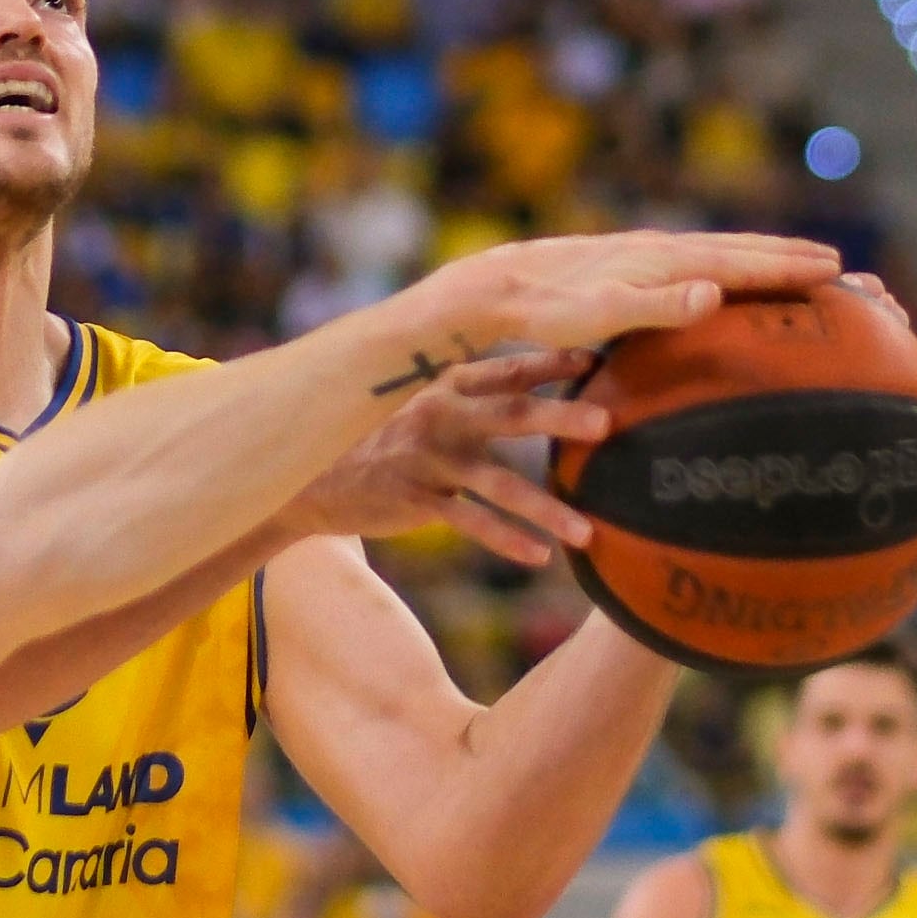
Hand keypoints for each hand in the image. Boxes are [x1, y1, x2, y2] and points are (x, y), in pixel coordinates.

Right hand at [286, 349, 607, 564]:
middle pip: (509, 413)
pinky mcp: (414, 498)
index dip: (552, 362)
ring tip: (586, 532)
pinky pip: (468, 521)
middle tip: (606, 423)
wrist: (311, 476)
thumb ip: (467, 392)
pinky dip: (505, 540)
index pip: (507, 368)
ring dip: (544, 507)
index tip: (598, 360)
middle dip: (559, 416)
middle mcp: (439, 414)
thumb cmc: (379, 436)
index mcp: (445, 383)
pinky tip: (539, 558)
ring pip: (496, 481)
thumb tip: (532, 384)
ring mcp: (427, 458)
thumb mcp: (416, 400)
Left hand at [430, 230, 844, 355]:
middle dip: (784, 255)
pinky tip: (715, 277)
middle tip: (836, 263)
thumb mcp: (598, 316)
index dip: (787, 267)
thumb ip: (655, 306)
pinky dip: (717, 264)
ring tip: (791, 263)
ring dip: (754, 256)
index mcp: (661, 261)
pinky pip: (686, 261)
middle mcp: (655, 249)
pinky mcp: (619, 264)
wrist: (489, 289)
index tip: (835, 269)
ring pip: (711, 252)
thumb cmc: (542, 311)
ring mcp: (637, 255)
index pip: (739, 262)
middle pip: (733, 249)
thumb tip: (714, 293)